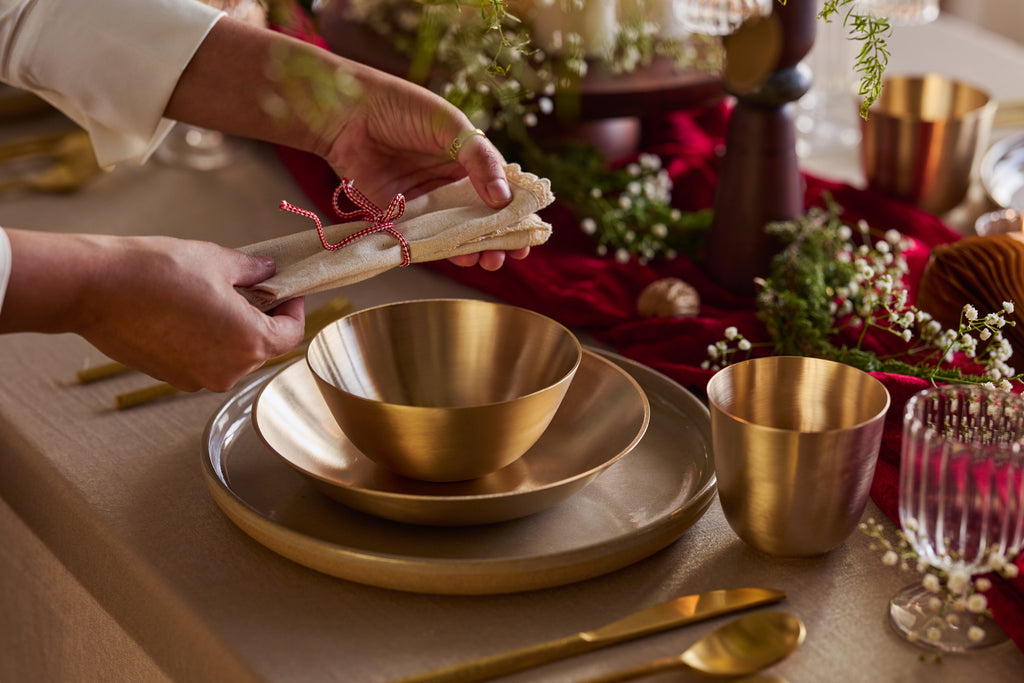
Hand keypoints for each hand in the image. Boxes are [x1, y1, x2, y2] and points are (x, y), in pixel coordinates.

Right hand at [1, 230, 304, 390]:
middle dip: (263, 318)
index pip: (291, 334)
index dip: (294, 309)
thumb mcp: (219, 261)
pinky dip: (206, 340)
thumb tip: (269, 271)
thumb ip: (254, 271)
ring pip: (232, 355)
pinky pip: (204, 360)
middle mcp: (228, 371)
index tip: (288, 291)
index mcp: (250, 343)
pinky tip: (189, 312)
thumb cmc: (158, 272)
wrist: (95, 289)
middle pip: (263, 347)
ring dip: (233, 329)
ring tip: (217, 297)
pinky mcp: (172, 378)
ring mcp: (198, 379)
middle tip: (253, 288)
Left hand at [166, 18, 532, 269]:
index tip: (532, 230)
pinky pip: (426, 241)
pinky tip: (460, 259)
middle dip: (500, 239)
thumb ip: (478, 160)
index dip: (518, 212)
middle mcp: (451, 185)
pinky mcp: (400, 218)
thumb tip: (504, 199)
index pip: (503, 190)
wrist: (346, 114)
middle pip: (483, 219)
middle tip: (512, 254)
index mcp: (469, 159)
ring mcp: (427, 203)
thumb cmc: (401, 108)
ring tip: (488, 261)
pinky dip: (443, 252)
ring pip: (457, 234)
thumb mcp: (449, 126)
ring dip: (475, 250)